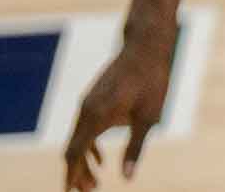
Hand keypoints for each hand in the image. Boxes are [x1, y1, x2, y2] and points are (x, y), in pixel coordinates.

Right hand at [63, 41, 172, 189]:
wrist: (146, 46)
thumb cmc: (152, 80)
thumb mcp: (149, 117)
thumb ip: (136, 147)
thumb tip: (127, 177)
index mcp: (96, 116)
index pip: (75, 153)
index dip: (71, 175)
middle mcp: (86, 110)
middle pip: (73, 149)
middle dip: (78, 173)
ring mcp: (88, 102)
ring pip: (78, 138)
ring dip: (84, 161)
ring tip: (95, 182)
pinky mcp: (94, 98)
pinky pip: (85, 127)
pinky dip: (89, 145)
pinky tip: (101, 159)